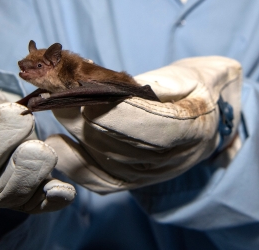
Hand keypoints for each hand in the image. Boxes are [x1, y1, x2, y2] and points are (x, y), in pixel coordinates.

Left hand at [46, 56, 241, 193]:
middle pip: (121, 142)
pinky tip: (56, 141)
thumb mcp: (192, 76)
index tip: (87, 92)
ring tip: (51, 101)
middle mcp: (172, 160)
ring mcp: (150, 175)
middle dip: (84, 114)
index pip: (154, 127)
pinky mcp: (133, 181)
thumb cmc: (196, 88)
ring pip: (105, 157)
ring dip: (74, 128)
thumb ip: (160, 82)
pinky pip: (99, 180)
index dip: (119, 113)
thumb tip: (114, 88)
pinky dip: (74, 163)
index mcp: (196, 128)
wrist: (207, 118)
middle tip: (54, 88)